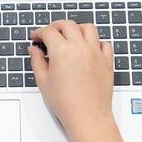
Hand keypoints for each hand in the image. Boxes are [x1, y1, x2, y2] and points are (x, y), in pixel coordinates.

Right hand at [30, 21, 130, 141]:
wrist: (87, 116)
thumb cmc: (66, 103)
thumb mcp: (43, 81)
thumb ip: (37, 61)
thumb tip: (34, 50)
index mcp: (62, 51)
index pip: (48, 32)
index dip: (39, 32)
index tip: (36, 37)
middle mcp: (80, 48)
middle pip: (67, 25)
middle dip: (55, 26)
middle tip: (49, 33)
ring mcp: (95, 53)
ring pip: (88, 28)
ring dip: (77, 28)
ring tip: (70, 35)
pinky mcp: (107, 61)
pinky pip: (104, 43)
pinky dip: (95, 42)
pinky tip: (88, 47)